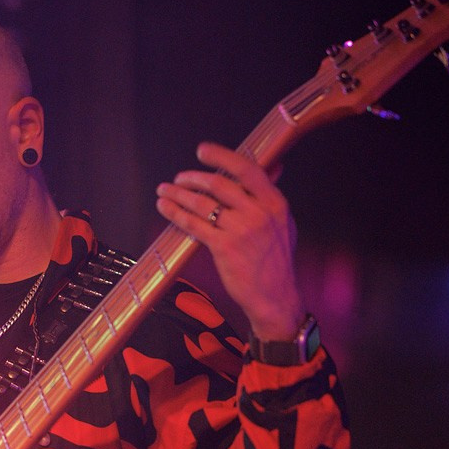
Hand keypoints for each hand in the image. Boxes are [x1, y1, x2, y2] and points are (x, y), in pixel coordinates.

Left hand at [156, 142, 303, 339]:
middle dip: (192, 178)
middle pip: (219, 184)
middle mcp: (259, 213)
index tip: (203, 151)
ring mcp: (241, 230)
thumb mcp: (283, 223)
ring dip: (178, 194)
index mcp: (274, 202)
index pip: (247, 169)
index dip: (222, 156)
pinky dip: (176, 214)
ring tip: (165, 190)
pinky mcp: (224, 248)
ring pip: (202, 203)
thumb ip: (272, 196)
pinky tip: (166, 208)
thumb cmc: (276, 261)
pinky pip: (194, 225)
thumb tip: (275, 166)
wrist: (274, 296)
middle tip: (178, 178)